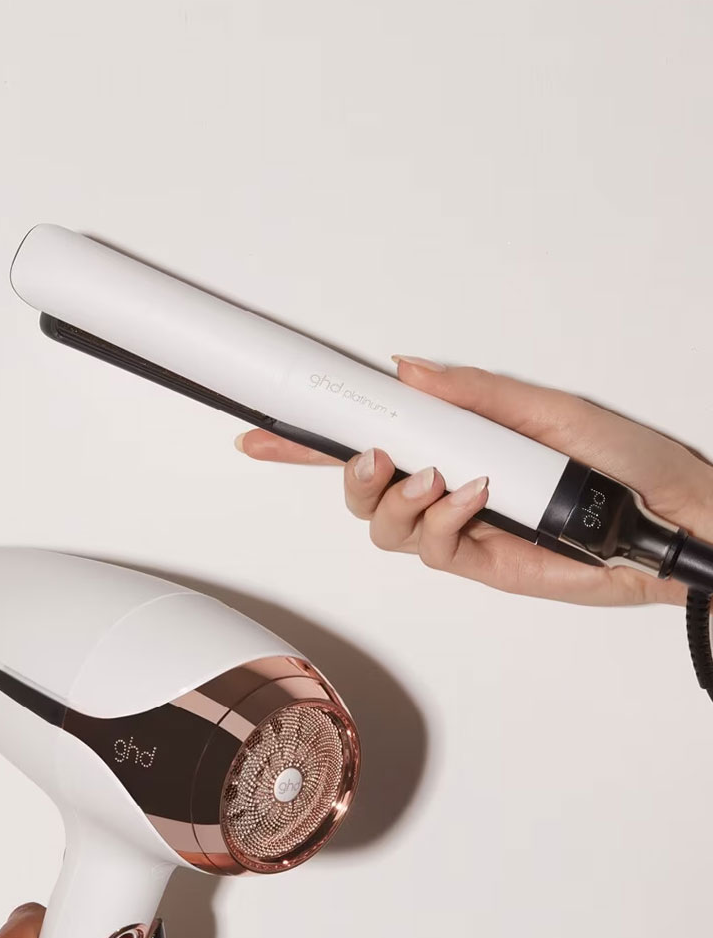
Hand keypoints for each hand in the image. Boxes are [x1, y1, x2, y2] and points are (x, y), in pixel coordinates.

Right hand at [236, 356, 712, 606]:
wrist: (675, 520)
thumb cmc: (630, 463)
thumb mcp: (549, 410)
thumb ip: (477, 394)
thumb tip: (412, 372)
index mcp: (455, 444)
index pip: (370, 440)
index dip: (311, 439)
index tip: (265, 429)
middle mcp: (447, 487)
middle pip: (360, 490)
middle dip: (346, 472)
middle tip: (370, 455)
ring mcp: (460, 529)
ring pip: (383, 527)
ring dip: (396, 499)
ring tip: (434, 478)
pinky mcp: (481, 565)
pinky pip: (431, 548)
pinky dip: (443, 517)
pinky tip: (474, 496)